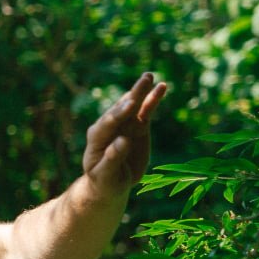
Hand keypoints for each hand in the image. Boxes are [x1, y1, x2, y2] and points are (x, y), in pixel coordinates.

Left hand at [81, 71, 169, 197]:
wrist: (110, 182)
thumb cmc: (104, 180)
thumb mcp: (105, 174)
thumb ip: (111, 159)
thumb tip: (121, 141)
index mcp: (97, 138)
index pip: (107, 123)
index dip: (118, 114)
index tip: (130, 106)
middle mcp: (110, 127)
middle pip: (120, 109)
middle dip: (131, 96)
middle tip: (143, 82)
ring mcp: (125, 125)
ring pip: (134, 106)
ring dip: (141, 91)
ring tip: (149, 76)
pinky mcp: (138, 127)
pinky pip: (146, 111)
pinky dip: (153, 99)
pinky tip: (161, 87)